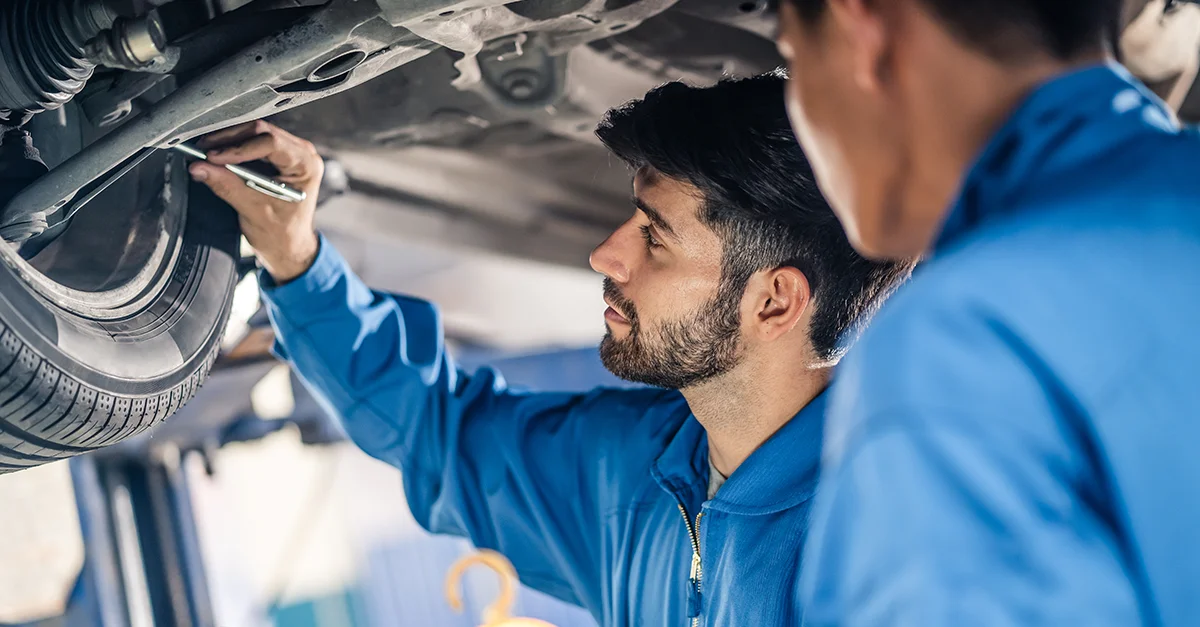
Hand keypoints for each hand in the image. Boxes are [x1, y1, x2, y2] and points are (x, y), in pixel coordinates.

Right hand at [189, 120, 323, 283]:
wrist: (289, 245)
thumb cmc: (283, 233)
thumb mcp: (254, 211)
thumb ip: (228, 187)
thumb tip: (200, 168)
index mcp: (306, 166)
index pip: (271, 143)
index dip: (239, 147)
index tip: (214, 157)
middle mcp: (301, 154)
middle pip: (261, 132)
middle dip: (229, 140)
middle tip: (202, 150)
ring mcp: (289, 152)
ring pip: (253, 133)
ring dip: (227, 141)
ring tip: (204, 152)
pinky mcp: (275, 156)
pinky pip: (251, 142)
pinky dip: (231, 147)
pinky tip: (214, 155)